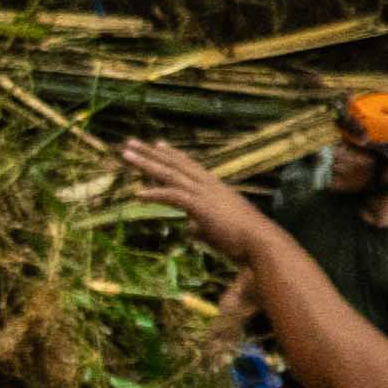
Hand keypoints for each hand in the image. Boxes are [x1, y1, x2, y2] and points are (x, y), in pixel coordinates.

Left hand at [113, 135, 282, 263]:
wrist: (261, 244)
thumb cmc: (244, 242)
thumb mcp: (218, 231)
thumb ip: (201, 227)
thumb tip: (189, 229)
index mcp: (216, 189)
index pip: (191, 167)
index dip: (173, 155)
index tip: (158, 144)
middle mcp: (209, 186)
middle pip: (176, 164)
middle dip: (152, 153)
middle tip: (131, 142)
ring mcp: (205, 195)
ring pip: (170, 174)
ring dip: (146, 164)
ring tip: (126, 155)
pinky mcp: (201, 207)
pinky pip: (174, 196)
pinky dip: (155, 194)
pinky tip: (138, 195)